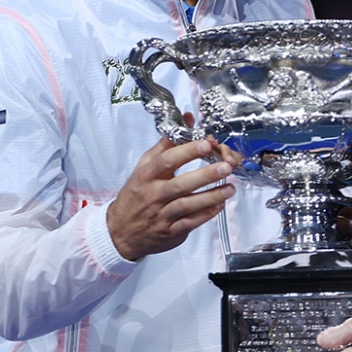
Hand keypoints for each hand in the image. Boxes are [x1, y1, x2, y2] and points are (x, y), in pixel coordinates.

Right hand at [107, 136, 239, 260]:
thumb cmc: (136, 195)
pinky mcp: (170, 231)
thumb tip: (188, 120)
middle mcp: (153, 195)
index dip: (187, 151)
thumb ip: (167, 144)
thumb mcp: (144, 167)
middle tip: (226, 166)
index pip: (167, 161)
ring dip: (212, 196)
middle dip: (206, 174)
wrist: (121, 231)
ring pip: (188, 204)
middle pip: (181, 184)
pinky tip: (220, 204)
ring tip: (230, 187)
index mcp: (146, 176)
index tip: (206, 144)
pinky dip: (207, 214)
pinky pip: (191, 222)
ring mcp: (161, 214)